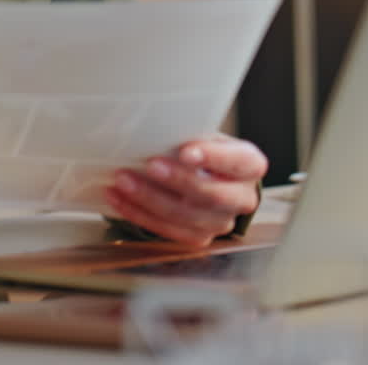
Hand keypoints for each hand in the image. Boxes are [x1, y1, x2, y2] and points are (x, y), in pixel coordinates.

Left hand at [104, 133, 266, 247]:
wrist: (205, 176)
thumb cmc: (202, 150)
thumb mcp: (203, 135)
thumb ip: (188, 134)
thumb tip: (152, 128)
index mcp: (249, 165)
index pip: (238, 162)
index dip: (214, 158)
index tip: (186, 151)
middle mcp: (242, 198)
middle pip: (212, 195)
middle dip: (178, 181)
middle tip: (150, 166)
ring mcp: (221, 222)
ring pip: (185, 216)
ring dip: (149, 198)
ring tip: (122, 180)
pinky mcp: (199, 238)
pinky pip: (168, 230)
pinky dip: (138, 213)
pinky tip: (118, 198)